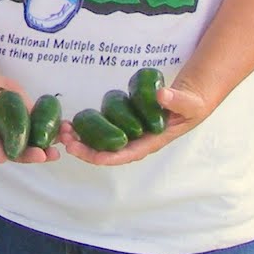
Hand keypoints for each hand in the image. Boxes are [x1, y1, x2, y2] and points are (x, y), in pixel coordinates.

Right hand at [0, 63, 60, 164]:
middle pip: (14, 150)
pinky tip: (66, 132)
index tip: (2, 157)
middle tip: (42, 155)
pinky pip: (42, 129)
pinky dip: (54, 132)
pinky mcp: (29, 119)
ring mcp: (16, 128)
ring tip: (58, 152)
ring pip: (31, 144)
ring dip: (46, 149)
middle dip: (28, 154)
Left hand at [59, 79, 212, 164]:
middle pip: (108, 151)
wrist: (189, 101)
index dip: (106, 157)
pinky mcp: (123, 121)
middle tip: (66, 140)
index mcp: (151, 142)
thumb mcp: (189, 104)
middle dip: (86, 149)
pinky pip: (103, 127)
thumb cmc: (190, 107)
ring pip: (101, 140)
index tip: (86, 155)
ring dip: (82, 137)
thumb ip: (178, 101)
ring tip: (63, 130)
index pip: (126, 155)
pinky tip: (72, 121)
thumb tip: (162, 96)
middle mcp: (137, 140)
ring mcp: (129, 132)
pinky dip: (88, 125)